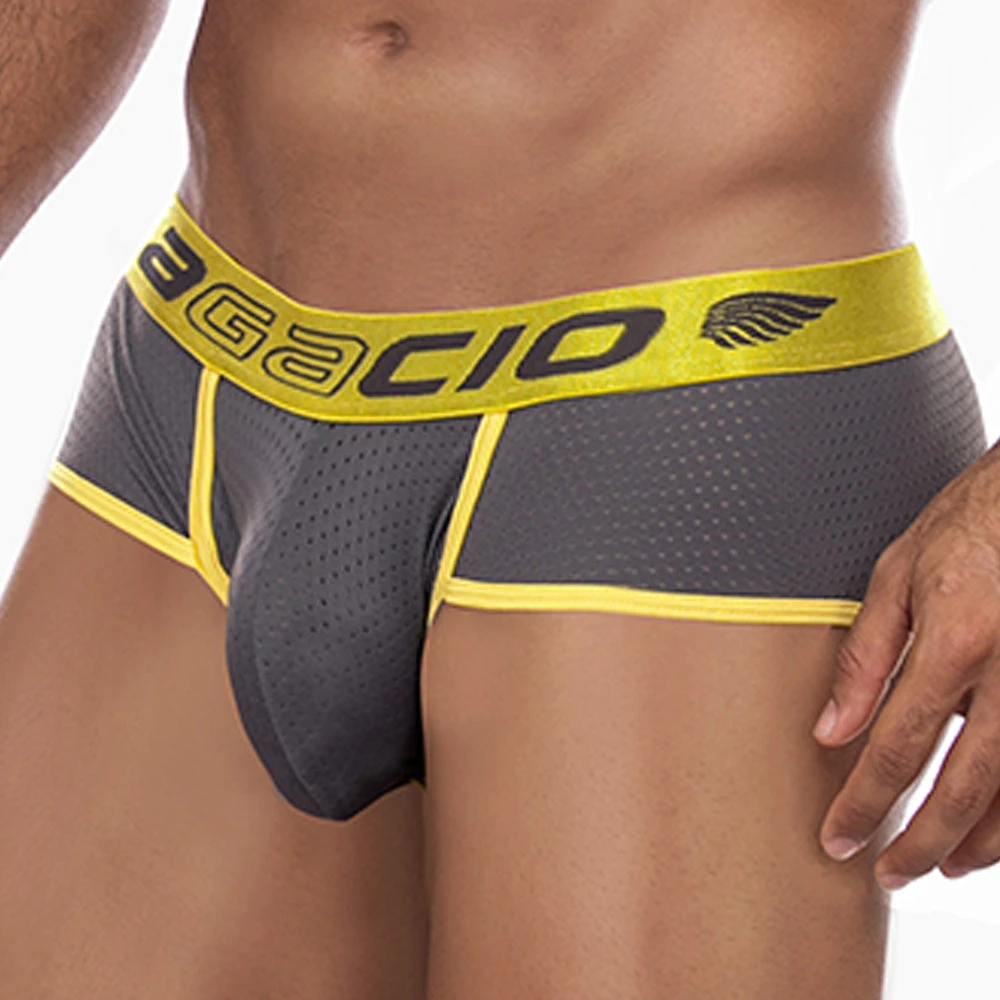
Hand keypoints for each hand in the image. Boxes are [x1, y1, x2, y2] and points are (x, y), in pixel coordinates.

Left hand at [814, 443, 999, 891]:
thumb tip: (831, 727)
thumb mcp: (898, 573)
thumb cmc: (970, 521)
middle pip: (962, 787)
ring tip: (941, 866)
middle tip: (887, 876)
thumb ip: (865, 655)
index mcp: (953, 644)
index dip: (865, 802)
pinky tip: (995, 829)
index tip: (838, 837)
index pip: (896, 746)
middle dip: (920, 840)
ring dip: (979, 839)